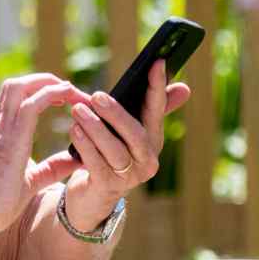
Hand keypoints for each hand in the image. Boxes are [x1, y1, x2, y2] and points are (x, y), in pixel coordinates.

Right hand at [0, 73, 93, 231]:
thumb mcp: (32, 182)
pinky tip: (71, 98)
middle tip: (72, 92)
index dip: (44, 91)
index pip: (18, 98)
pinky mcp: (12, 137)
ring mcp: (3, 129)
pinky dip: (54, 94)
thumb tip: (76, 160)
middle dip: (47, 80)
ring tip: (73, 92)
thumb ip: (52, 169)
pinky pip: (33, 103)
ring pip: (22, 85)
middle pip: (17, 83)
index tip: (68, 100)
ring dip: (50, 82)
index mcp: (2, 134)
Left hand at [66, 59, 192, 208]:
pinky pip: (96, 164)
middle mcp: (147, 160)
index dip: (157, 87)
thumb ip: (148, 109)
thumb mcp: (127, 132)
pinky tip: (74, 131)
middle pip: (136, 134)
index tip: (156, 63)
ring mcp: (129, 177)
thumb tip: (184, 88)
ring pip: (114, 149)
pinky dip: (85, 146)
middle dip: (117, 113)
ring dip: (95, 128)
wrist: (92, 195)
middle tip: (97, 95)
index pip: (157, 110)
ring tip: (78, 111)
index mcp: (153, 140)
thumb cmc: (108, 155)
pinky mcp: (108, 188)